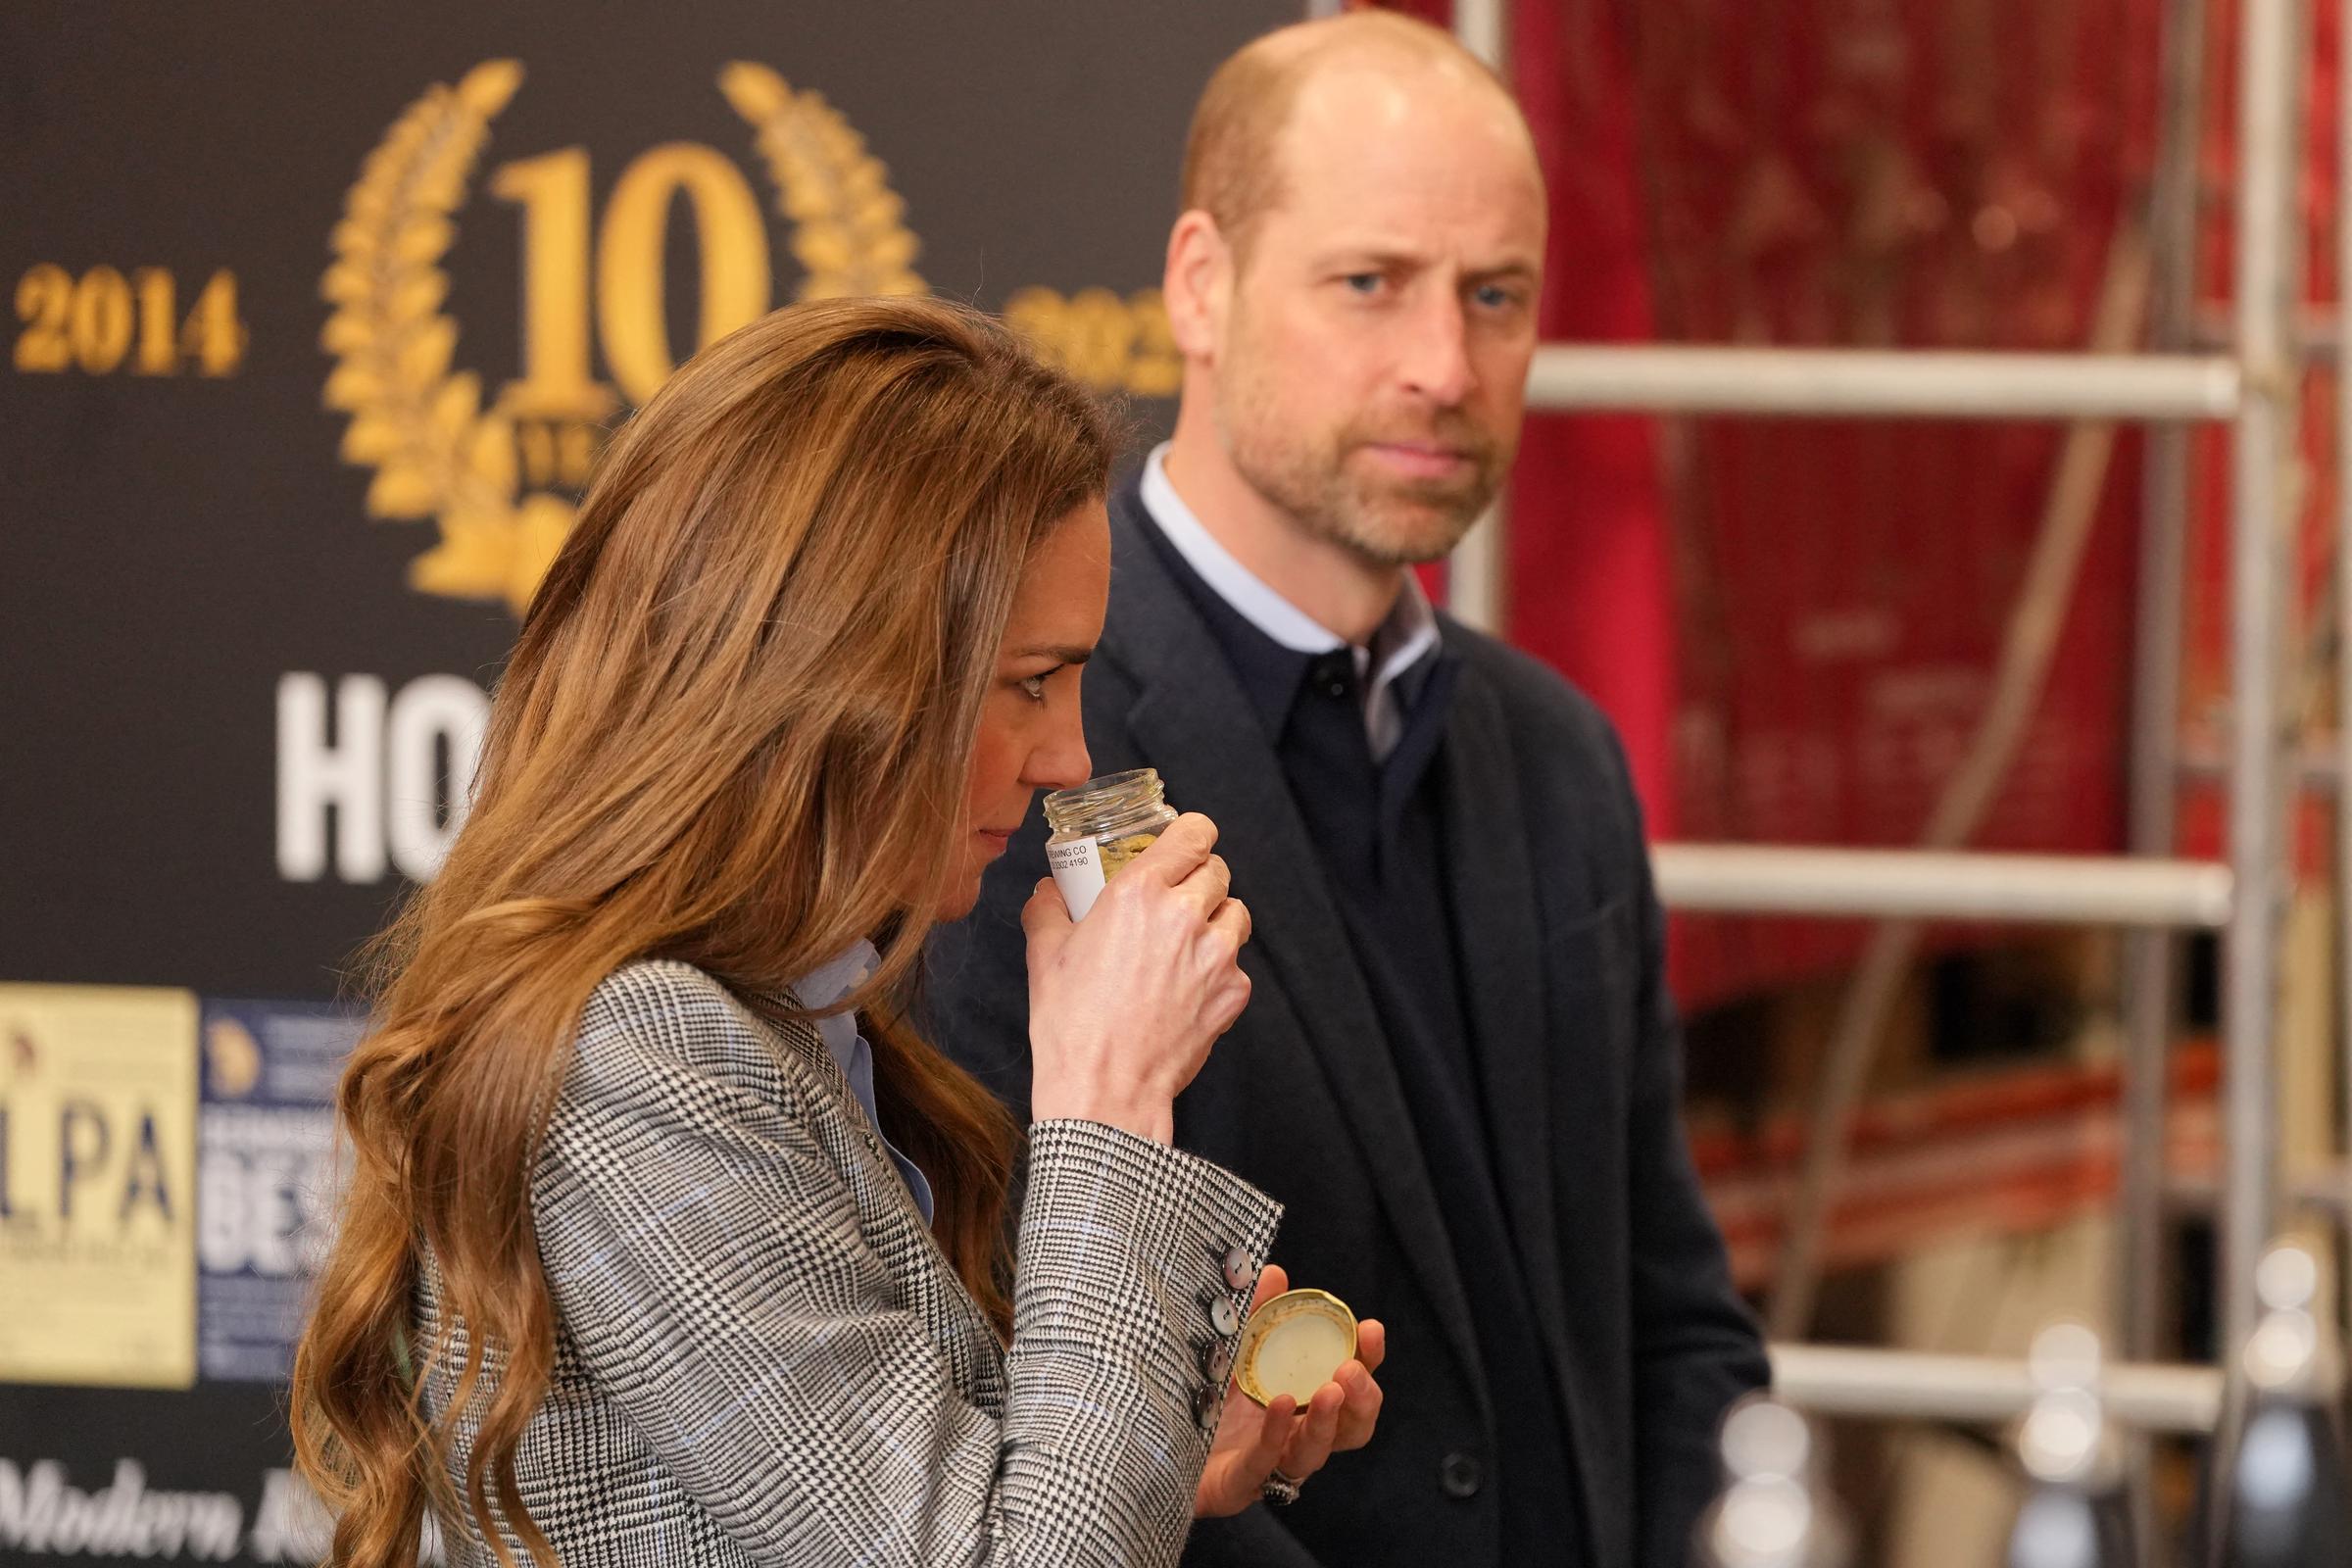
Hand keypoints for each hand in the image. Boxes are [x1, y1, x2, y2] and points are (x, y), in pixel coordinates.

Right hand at [1025, 813, 1252, 1141]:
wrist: (1105, 1089)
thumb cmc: (1072, 1025)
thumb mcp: (1044, 955)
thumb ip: (1049, 908)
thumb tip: (1050, 891)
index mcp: (1138, 893)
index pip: (1193, 833)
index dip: (1192, 833)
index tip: (1185, 842)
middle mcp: (1183, 915)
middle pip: (1217, 870)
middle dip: (1198, 880)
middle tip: (1175, 901)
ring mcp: (1216, 955)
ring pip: (1236, 913)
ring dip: (1216, 920)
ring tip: (1186, 943)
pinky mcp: (1233, 992)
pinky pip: (1237, 964)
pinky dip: (1218, 970)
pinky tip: (1187, 988)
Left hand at [1195, 1265, 1387, 1517]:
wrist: (1143, 1439)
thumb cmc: (1195, 1394)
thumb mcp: (1227, 1347)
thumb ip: (1252, 1313)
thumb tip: (1275, 1273)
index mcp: (1301, 1403)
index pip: (1350, 1387)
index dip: (1367, 1360)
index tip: (1370, 1330)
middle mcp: (1293, 1437)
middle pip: (1350, 1430)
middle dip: (1361, 1399)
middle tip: (1351, 1370)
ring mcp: (1268, 1465)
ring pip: (1313, 1454)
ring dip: (1327, 1422)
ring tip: (1330, 1391)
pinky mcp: (1236, 1484)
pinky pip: (1263, 1464)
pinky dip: (1276, 1435)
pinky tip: (1280, 1406)